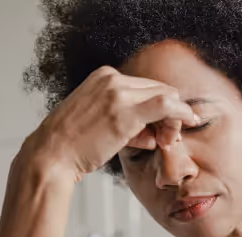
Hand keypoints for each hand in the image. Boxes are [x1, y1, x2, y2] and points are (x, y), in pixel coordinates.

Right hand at [23, 65, 198, 182]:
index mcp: (104, 77)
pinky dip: (182, 113)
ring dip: (173, 120)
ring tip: (163, 142)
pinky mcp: (125, 112)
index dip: (160, 109)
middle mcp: (112, 79)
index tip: (160, 130)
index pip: (146, 87)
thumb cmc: (73, 145)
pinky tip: (190, 121)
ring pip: (166, 97)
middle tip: (168, 137)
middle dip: (170, 113)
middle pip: (159, 89)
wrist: (51, 155)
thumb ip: (124, 117)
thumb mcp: (98, 120)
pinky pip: (166, 105)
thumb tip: (152, 130)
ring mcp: (119, 93)